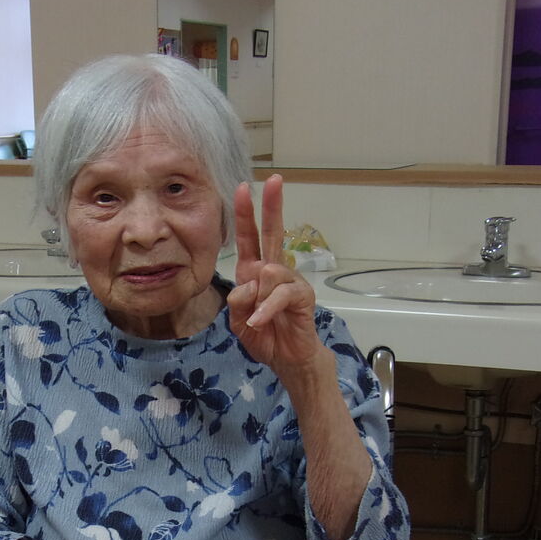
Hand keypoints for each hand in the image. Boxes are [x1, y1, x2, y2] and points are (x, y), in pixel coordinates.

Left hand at [226, 174, 326, 380]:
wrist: (286, 359)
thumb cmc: (264, 336)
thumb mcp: (238, 320)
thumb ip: (238, 301)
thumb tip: (249, 284)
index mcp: (254, 272)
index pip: (249, 238)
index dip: (246, 214)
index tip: (242, 187)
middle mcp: (274, 271)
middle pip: (273, 233)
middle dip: (272, 206)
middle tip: (275, 180)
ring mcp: (290, 281)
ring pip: (269, 272)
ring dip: (257, 299)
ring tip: (257, 319)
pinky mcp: (302, 296)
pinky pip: (280, 295)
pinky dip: (266, 310)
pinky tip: (259, 321)